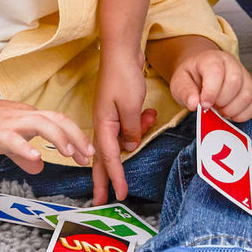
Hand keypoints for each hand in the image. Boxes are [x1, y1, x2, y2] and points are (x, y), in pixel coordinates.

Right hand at [0, 94, 93, 174]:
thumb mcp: (6, 139)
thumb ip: (23, 153)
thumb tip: (39, 166)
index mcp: (28, 116)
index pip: (59, 122)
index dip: (76, 136)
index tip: (88, 153)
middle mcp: (23, 116)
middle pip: (57, 119)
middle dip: (76, 137)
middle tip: (89, 155)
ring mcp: (10, 123)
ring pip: (41, 124)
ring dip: (58, 137)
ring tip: (69, 153)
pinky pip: (13, 140)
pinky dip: (26, 148)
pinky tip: (36, 158)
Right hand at [92, 50, 156, 203]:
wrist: (122, 51)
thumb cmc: (124, 76)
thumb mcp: (131, 107)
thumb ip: (130, 130)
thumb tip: (128, 147)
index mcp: (102, 125)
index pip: (108, 158)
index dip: (115, 178)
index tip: (119, 196)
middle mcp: (103, 123)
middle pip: (103, 158)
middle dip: (104, 179)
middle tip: (104, 200)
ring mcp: (109, 117)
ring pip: (120, 140)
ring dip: (136, 136)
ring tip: (148, 117)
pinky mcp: (118, 110)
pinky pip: (127, 127)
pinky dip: (139, 124)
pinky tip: (149, 113)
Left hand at [167, 47, 251, 122]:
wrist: (202, 71)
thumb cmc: (192, 77)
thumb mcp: (180, 82)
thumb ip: (185, 92)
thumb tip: (194, 104)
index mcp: (211, 59)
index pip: (216, 72)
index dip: (211, 91)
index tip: (204, 105)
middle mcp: (231, 63)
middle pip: (235, 82)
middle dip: (222, 101)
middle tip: (212, 107)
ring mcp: (243, 74)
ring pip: (247, 94)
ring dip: (233, 109)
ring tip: (220, 111)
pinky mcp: (251, 87)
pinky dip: (244, 114)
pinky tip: (231, 114)